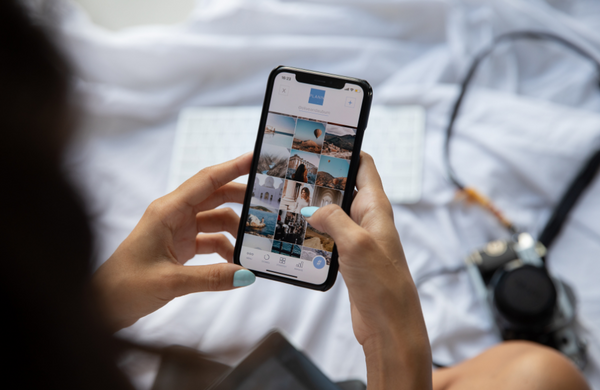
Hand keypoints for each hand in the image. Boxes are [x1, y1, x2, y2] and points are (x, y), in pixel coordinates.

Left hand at [92, 153, 255, 330]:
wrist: (103, 305)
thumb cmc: (125, 286)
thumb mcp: (171, 282)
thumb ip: (211, 278)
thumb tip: (247, 274)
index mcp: (167, 211)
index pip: (206, 181)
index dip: (232, 167)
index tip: (256, 158)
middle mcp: (173, 215)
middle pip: (215, 196)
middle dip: (241, 199)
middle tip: (268, 203)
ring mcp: (177, 230)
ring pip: (215, 220)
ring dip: (235, 231)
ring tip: (253, 246)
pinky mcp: (179, 246)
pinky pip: (210, 240)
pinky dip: (225, 249)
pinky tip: (235, 264)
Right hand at [302, 152, 431, 389]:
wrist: (389, 324)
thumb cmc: (383, 284)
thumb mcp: (357, 244)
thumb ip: (334, 219)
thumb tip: (312, 208)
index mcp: (377, 207)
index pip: (364, 166)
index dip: (346, 150)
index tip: (322, 141)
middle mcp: (369, 218)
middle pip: (344, 187)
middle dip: (322, 180)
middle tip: (294, 172)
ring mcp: (359, 238)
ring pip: (334, 212)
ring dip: (315, 207)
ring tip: (289, 199)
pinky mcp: (349, 257)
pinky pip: (329, 235)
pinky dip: (314, 231)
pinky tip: (297, 231)